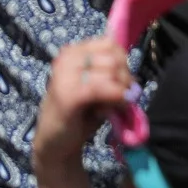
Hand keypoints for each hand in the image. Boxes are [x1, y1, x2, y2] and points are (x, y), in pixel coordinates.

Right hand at [33, 39, 134, 187]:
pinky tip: (115, 108)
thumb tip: (133, 76)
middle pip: (113, 56)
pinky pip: (103, 88)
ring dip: (122, 89)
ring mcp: (66, 74)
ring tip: (116, 104)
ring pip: (111, 70)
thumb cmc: (78, 115)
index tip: (122, 82)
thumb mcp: (95, 87)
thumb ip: (110, 75)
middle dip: (125, 78)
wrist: (55, 144)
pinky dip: (116, 97)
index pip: (110, 44)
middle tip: (123, 97)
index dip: (123, 62)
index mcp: (73, 52)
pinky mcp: (69, 94)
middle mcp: (67, 58)